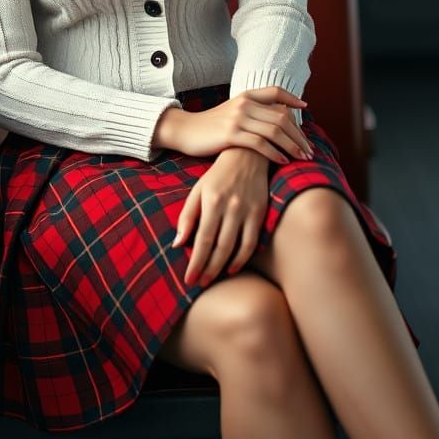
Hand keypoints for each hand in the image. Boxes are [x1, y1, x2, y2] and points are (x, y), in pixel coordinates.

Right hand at [154, 85, 313, 163]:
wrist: (185, 130)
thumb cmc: (211, 125)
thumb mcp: (232, 112)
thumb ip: (252, 111)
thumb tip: (277, 117)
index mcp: (245, 96)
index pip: (275, 91)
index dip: (292, 99)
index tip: (305, 108)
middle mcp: (244, 104)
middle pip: (282, 117)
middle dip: (299, 135)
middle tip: (310, 150)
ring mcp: (237, 119)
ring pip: (274, 131)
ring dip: (292, 146)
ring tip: (303, 158)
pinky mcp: (231, 134)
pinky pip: (260, 144)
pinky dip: (275, 154)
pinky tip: (283, 161)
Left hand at [172, 147, 269, 284]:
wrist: (247, 155)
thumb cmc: (217, 175)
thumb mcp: (197, 190)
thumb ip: (187, 217)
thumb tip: (177, 244)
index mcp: (211, 200)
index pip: (202, 239)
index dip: (196, 262)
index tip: (189, 278)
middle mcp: (231, 206)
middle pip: (219, 247)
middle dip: (208, 269)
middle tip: (199, 284)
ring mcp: (247, 210)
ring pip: (237, 247)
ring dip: (224, 267)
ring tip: (212, 279)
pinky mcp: (261, 212)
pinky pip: (253, 241)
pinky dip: (243, 257)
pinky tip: (233, 267)